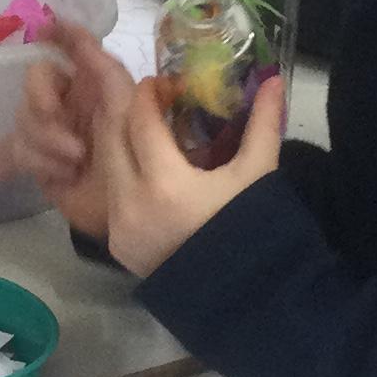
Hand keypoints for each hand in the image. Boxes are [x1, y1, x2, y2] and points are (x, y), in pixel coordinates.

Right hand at [12, 28, 125, 248]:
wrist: (131, 210)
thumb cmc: (135, 152)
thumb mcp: (123, 103)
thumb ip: (100, 64)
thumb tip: (67, 25)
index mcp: (91, 81)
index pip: (66, 46)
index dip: (54, 33)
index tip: (42, 31)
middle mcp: (67, 99)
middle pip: (33, 81)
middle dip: (42, 102)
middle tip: (58, 120)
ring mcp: (49, 130)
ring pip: (23, 118)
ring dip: (47, 141)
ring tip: (75, 162)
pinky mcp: (37, 160)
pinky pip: (17, 150)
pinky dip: (37, 162)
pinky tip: (62, 174)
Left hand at [76, 28, 285, 279]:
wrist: (243, 296)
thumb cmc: (252, 232)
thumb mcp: (257, 176)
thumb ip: (262, 125)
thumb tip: (272, 80)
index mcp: (165, 183)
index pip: (140, 120)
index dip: (149, 94)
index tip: (163, 84)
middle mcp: (130, 203)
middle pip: (111, 137)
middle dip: (127, 112)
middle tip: (151, 103)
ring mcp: (118, 226)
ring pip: (104, 166)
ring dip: (121, 141)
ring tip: (148, 134)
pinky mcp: (115, 244)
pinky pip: (109, 196)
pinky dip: (121, 174)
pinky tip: (144, 169)